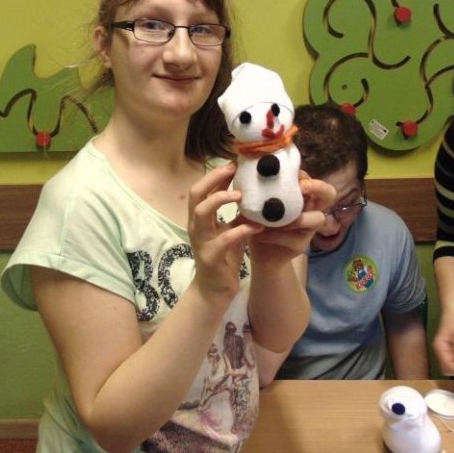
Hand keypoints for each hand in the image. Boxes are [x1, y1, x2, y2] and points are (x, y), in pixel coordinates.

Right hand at [188, 163, 262, 304]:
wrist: (214, 290)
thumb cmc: (223, 256)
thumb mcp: (230, 229)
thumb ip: (237, 212)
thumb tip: (253, 190)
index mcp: (199, 218)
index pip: (202, 189)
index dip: (216, 174)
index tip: (234, 162)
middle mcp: (196, 226)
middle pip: (195, 194)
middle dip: (213, 179)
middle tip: (232, 169)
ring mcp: (201, 241)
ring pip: (202, 213)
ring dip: (221, 200)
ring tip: (241, 195)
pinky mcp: (210, 257)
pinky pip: (224, 239)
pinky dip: (241, 230)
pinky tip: (258, 227)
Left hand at [246, 172, 332, 264]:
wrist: (260, 251)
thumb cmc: (260, 221)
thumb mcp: (257, 203)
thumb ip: (258, 191)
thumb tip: (247, 171)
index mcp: (300, 196)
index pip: (310, 179)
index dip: (302, 175)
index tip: (286, 174)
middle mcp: (310, 210)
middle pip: (329, 194)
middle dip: (318, 187)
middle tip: (302, 187)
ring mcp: (309, 229)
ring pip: (317, 218)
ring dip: (297, 217)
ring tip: (273, 218)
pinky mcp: (301, 245)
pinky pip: (293, 237)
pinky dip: (274, 235)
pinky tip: (259, 233)